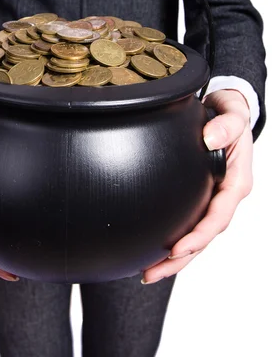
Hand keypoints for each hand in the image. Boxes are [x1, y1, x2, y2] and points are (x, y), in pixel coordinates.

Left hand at [141, 89, 252, 283]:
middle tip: (150, 273)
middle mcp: (225, 196)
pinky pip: (188, 222)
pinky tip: (152, 248)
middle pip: (204, 236)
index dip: (198, 236)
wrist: (229, 109)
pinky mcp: (201, 196)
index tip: (176, 248)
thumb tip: (209, 139)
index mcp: (236, 183)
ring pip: (195, 236)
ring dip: (173, 257)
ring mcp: (213, 198)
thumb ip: (226, 125)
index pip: (218, 217)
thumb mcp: (235, 114)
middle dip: (180, 259)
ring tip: (147, 272)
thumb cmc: (232, 114)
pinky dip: (173, 238)